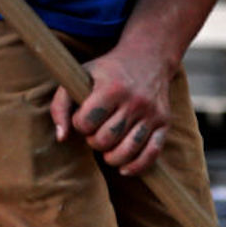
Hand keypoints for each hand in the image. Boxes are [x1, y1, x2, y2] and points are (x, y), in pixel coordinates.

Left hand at [50, 47, 172, 175]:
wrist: (148, 58)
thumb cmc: (108, 71)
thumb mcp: (81, 76)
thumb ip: (61, 105)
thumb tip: (61, 138)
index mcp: (112, 88)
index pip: (86, 122)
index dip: (80, 125)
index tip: (83, 118)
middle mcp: (134, 101)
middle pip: (106, 139)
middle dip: (94, 141)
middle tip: (95, 132)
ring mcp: (151, 113)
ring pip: (127, 151)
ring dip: (111, 157)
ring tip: (107, 148)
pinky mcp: (164, 123)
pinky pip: (151, 154)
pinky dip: (136, 166)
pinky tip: (124, 168)